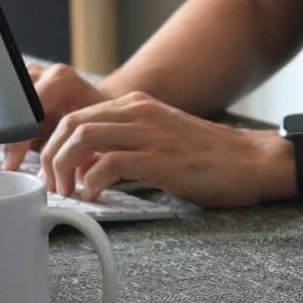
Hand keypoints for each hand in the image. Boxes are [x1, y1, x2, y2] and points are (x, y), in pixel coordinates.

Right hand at [0, 63, 108, 169]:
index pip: (27, 107)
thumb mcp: (94, 135)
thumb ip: (78, 150)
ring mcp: (19, 78)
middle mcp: (38, 74)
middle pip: (0, 101)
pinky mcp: (7, 88)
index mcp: (61, 80)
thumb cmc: (99, 125)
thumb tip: (61, 177)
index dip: (15, 138)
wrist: (98, 110)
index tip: (10, 164)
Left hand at [39, 91, 297, 207]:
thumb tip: (85, 168)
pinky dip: (92, 182)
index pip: (76, 115)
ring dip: (64, 167)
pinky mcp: (159, 158)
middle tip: (53, 185)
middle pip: (71, 123)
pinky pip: (108, 164)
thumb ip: (123, 146)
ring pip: (82, 137)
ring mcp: (149, 132)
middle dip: (51, 155)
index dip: (55, 144)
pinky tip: (95, 196)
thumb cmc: (207, 157)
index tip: (51, 170)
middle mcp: (138, 111)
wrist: (251, 161)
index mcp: (136, 105)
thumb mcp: (158, 139)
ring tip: (68, 191)